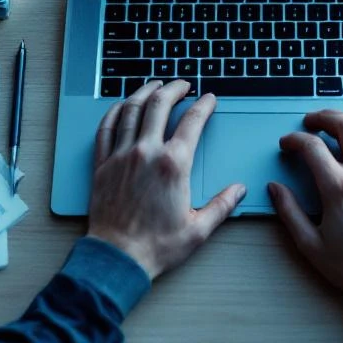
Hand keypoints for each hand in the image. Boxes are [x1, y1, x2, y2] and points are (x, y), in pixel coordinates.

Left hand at [87, 79, 245, 279]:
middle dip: (174, 88)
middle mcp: (146, 153)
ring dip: (145, 92)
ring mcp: (121, 156)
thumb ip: (222, 205)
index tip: (209, 98)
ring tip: (155, 85)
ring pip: (132, 110)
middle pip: (159, 105)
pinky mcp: (103, 164)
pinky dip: (115, 111)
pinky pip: (106, 128)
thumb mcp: (198, 229)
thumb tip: (239, 190)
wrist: (117, 258)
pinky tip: (122, 106)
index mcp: (173, 165)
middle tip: (183, 83)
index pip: (192, 121)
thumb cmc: (156, 246)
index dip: (204, 105)